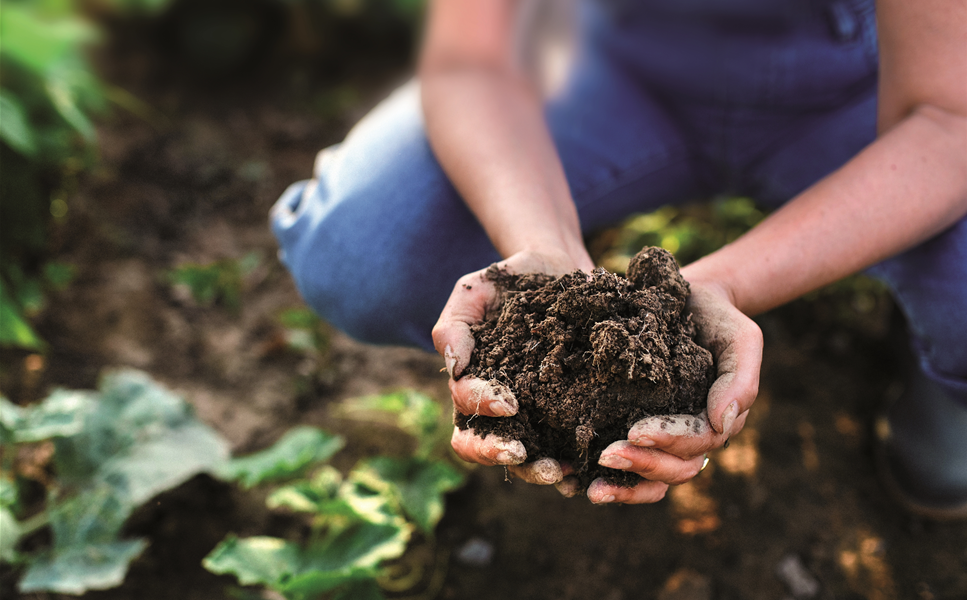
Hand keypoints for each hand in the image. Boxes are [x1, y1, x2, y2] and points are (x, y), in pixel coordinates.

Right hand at [433, 249, 590, 484]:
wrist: (560, 268)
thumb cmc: (510, 281)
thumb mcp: (475, 291)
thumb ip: (454, 326)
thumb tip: (453, 367)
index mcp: (472, 382)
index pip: (465, 409)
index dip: (482, 409)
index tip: (509, 403)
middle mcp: (500, 407)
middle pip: (485, 447)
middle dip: (499, 454)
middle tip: (522, 454)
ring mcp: (535, 415)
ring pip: (524, 458)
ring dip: (537, 469)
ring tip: (560, 471)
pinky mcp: (568, 413)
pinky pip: (566, 448)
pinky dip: (574, 465)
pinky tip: (588, 470)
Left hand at [585, 279, 762, 503]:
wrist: (688, 302)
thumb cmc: (717, 319)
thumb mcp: (740, 339)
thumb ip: (741, 379)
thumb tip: (723, 423)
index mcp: (715, 421)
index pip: (697, 442)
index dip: (668, 441)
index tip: (635, 431)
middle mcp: (690, 438)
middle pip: (674, 469)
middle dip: (642, 465)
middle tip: (605, 455)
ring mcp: (663, 439)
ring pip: (652, 480)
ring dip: (623, 487)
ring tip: (591, 488)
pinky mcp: (633, 429)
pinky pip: (626, 468)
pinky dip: (606, 480)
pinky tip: (572, 481)